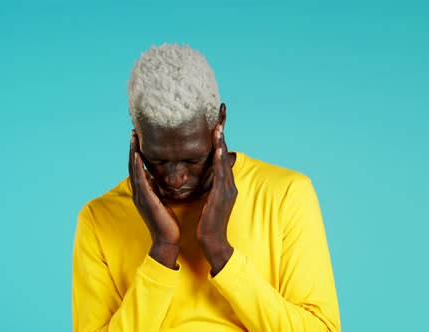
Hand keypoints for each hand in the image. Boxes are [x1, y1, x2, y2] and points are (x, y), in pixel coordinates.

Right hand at [129, 129, 179, 268]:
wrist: (168, 240)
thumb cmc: (168, 222)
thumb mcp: (163, 201)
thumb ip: (159, 189)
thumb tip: (160, 177)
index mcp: (143, 192)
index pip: (138, 167)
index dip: (137, 152)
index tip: (138, 137)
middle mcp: (139, 192)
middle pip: (132, 165)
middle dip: (132, 148)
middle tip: (133, 131)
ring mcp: (140, 196)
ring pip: (133, 169)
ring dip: (132, 152)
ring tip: (133, 137)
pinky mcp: (146, 200)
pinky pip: (140, 180)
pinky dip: (137, 166)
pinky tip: (137, 155)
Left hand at [197, 123, 237, 274]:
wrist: (213, 242)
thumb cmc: (208, 223)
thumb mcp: (208, 201)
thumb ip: (207, 188)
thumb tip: (199, 177)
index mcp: (224, 185)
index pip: (221, 159)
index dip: (218, 142)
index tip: (214, 125)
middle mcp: (229, 185)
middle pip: (225, 156)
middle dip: (221, 137)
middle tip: (218, 118)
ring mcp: (227, 190)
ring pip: (224, 163)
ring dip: (221, 145)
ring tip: (218, 129)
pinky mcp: (222, 197)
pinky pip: (221, 176)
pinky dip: (220, 162)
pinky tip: (218, 151)